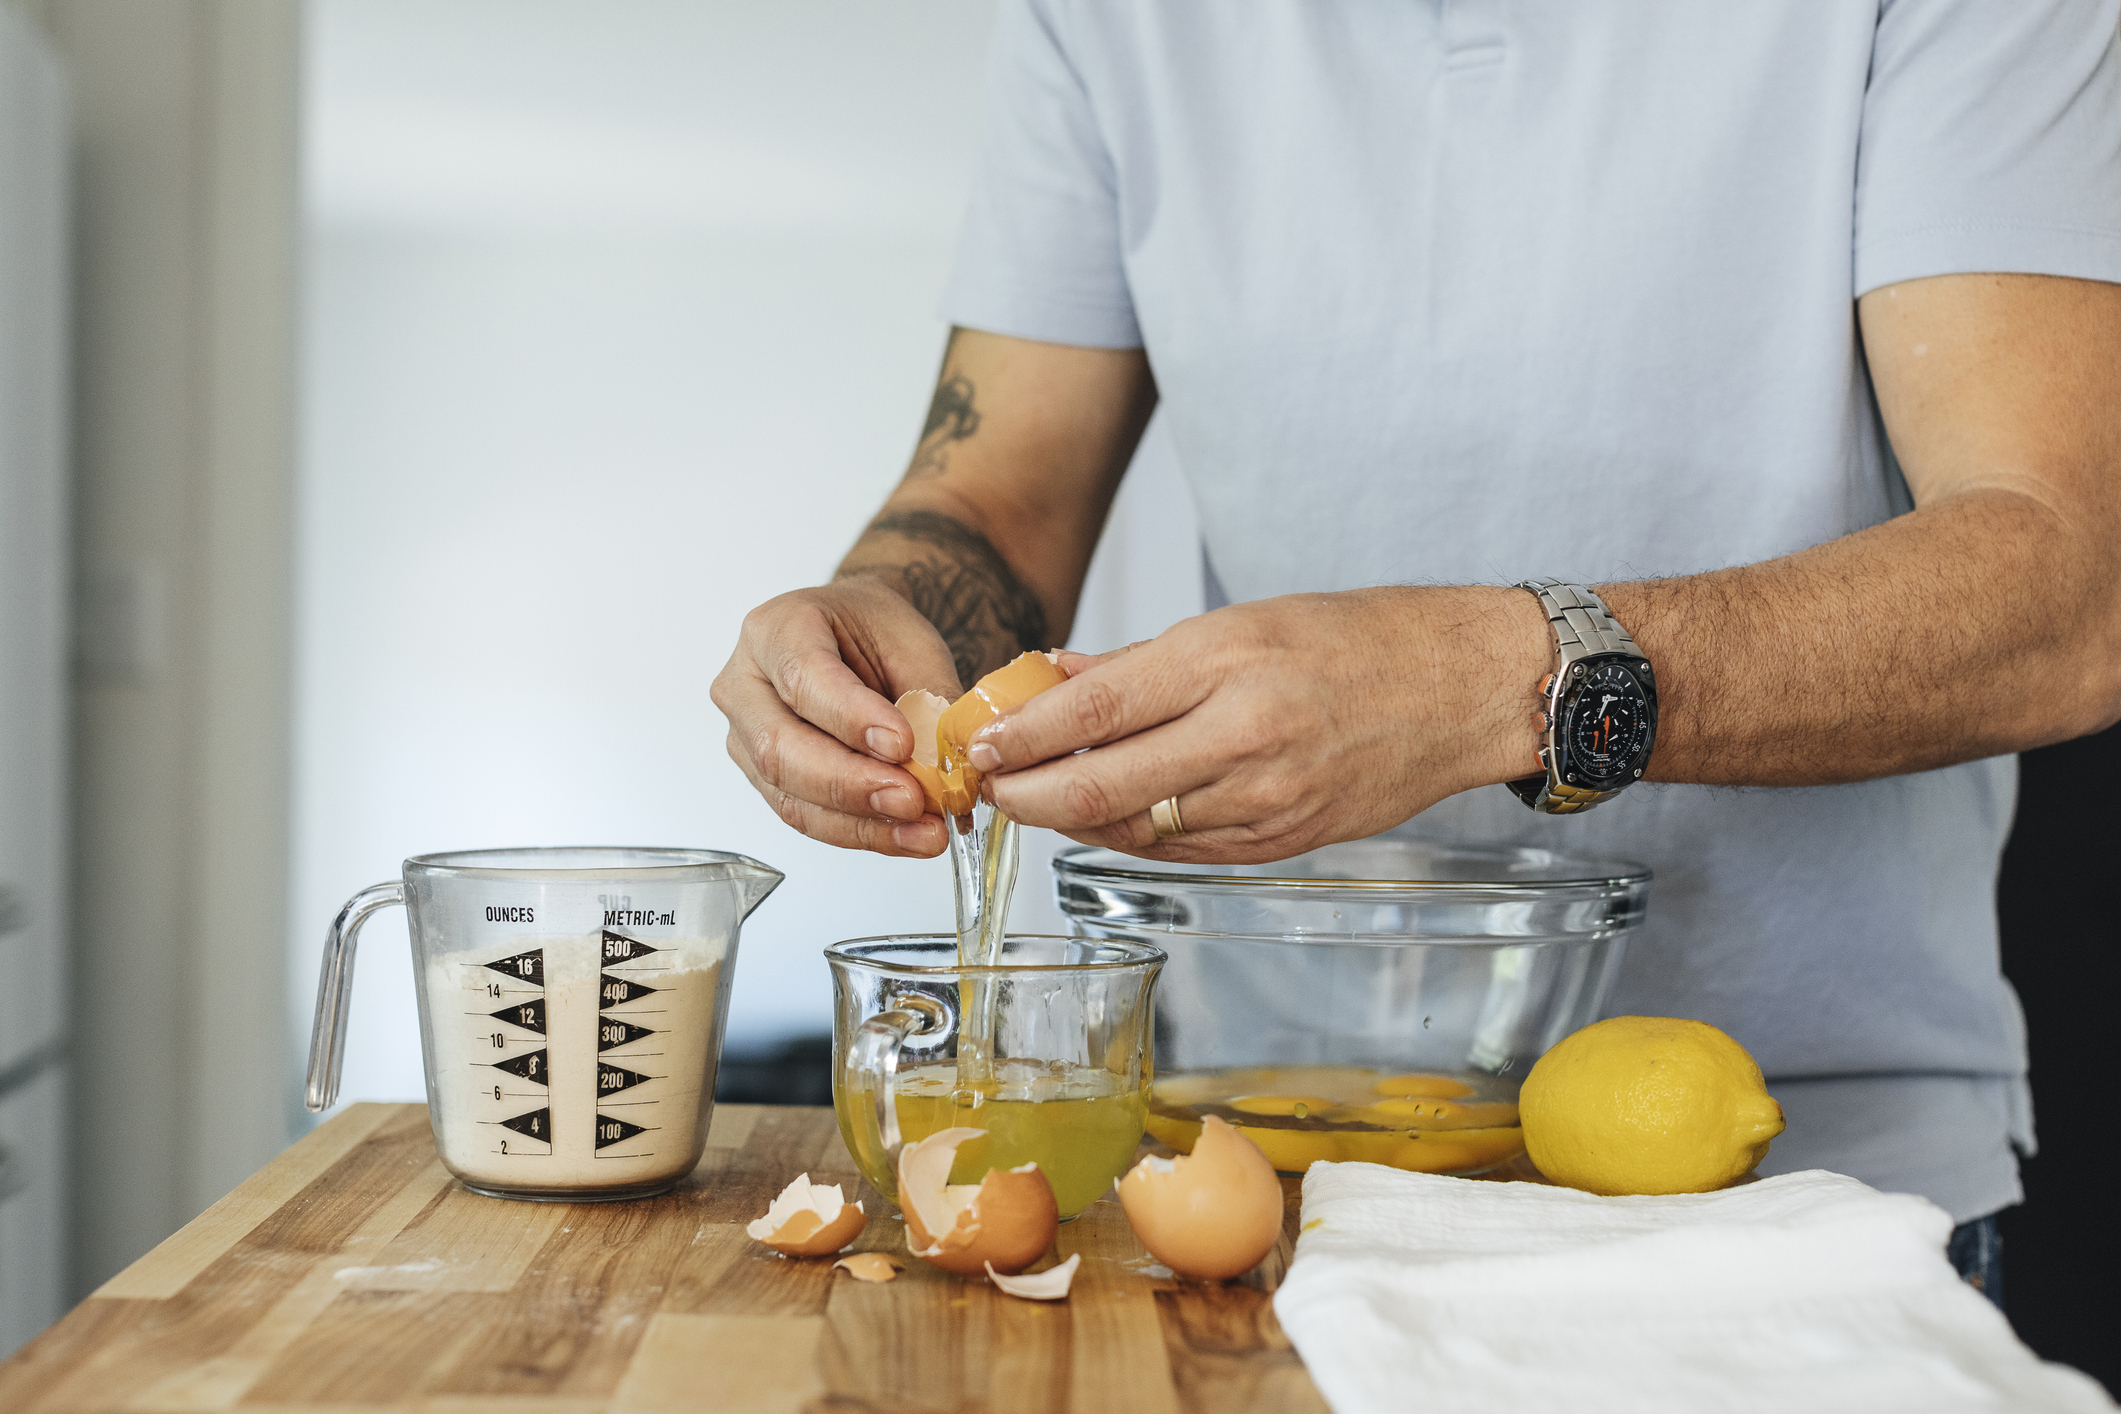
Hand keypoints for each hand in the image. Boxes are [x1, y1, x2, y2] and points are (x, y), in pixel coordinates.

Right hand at [711, 578, 961, 856]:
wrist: (852, 635)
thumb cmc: (872, 630)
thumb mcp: (912, 644)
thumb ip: (927, 699)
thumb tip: (944, 765)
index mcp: (776, 629)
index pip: (803, 679)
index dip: (851, 719)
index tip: (902, 744)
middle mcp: (745, 683)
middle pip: (780, 748)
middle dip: (851, 784)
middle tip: (912, 799)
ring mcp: (746, 735)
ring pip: (788, 793)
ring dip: (860, 822)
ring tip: (921, 829)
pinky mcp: (763, 778)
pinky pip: (803, 816)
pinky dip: (858, 832)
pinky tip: (904, 834)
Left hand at [966, 588, 1547, 862]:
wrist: (1464, 689)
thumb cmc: (1360, 640)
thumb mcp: (1244, 622)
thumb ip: (1143, 662)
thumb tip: (1054, 677)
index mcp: (1229, 660)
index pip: (1095, 709)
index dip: (1024, 736)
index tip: (984, 745)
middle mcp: (1245, 734)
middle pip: (1102, 784)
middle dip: (1030, 796)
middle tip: (992, 791)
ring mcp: (1267, 797)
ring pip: (1137, 827)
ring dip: (1077, 819)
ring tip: (1041, 801)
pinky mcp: (1285, 839)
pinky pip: (1185, 848)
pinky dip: (1135, 836)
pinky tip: (1109, 818)